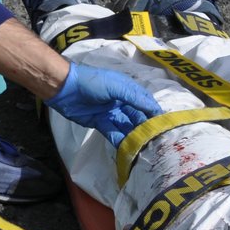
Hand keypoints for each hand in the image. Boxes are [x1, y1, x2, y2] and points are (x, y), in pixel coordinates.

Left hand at [46, 62, 162, 146]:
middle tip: (154, 139)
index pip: (145, 102)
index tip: (164, 125)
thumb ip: (135, 98)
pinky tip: (127, 147)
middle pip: (137, 116)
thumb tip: (155, 109)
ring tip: (143, 145)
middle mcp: (121, 102)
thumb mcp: (117, 87)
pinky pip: (113, 132)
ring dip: (133, 134)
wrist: (65, 88)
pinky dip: (119, 139)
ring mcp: (111, 113)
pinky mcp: (100, 123)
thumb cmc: (93, 82)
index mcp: (127, 90)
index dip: (154, 113)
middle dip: (145, 126)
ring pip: (126, 126)